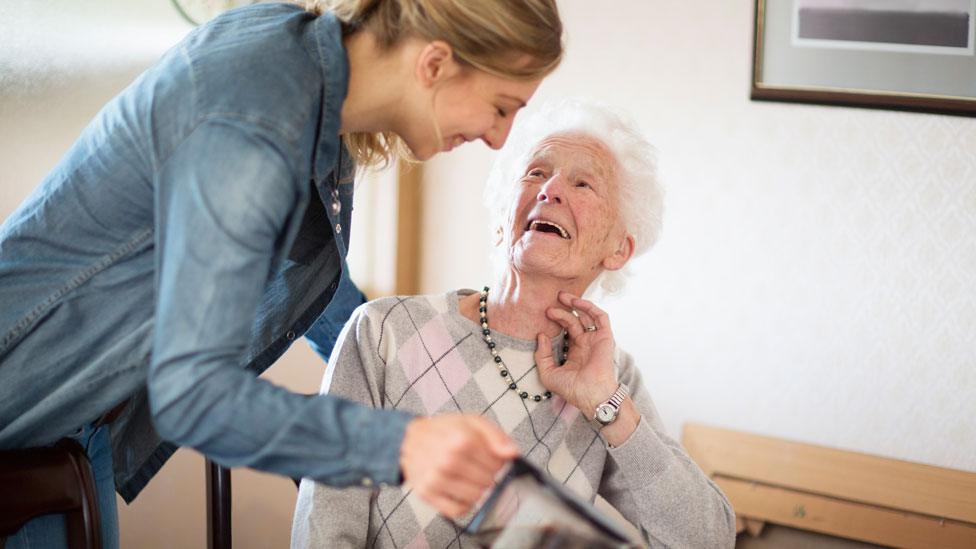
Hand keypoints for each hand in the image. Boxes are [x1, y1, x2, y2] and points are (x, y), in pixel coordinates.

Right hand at [400, 414, 519, 517]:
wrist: (410, 440)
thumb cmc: (444, 431)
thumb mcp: (472, 422)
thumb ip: (496, 436)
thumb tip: (513, 453)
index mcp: (462, 440)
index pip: (498, 464)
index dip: (499, 462)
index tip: (491, 458)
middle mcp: (448, 460)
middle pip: (489, 481)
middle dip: (489, 475)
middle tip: (479, 467)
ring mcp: (436, 479)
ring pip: (476, 497)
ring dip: (478, 490)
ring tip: (470, 478)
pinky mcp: (428, 494)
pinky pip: (458, 511)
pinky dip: (465, 505)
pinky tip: (462, 492)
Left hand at [535, 292, 618, 416]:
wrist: (591, 395)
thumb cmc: (572, 389)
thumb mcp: (548, 373)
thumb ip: (542, 355)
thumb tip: (540, 335)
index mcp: (575, 352)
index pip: (565, 330)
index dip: (555, 320)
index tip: (543, 316)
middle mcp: (586, 344)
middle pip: (574, 320)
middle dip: (562, 310)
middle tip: (549, 305)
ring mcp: (596, 340)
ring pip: (587, 315)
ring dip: (576, 304)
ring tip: (561, 296)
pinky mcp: (605, 337)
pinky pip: (600, 317)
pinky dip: (590, 307)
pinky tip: (576, 303)